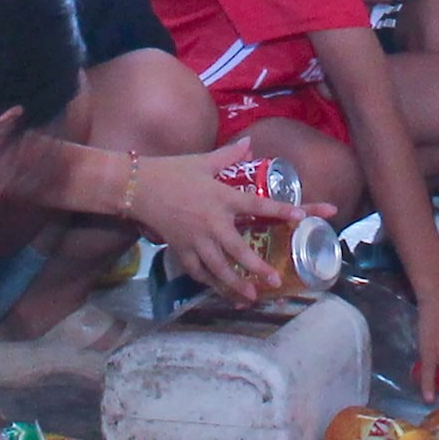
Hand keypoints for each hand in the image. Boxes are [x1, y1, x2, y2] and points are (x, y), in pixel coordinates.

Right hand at [133, 144, 334, 303]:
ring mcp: (195, 239)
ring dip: (235, 284)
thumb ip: (229, 155)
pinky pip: (197, 270)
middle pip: (238, 249)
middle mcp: (211, 222)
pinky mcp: (180, 249)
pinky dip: (209, 281)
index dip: (280, 210)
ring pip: (218, 267)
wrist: (137, 187)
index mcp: (221, 197)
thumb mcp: (202, 161)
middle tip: (274, 280)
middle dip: (257, 267)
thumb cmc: (171, 171)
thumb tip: (250, 143)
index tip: (300, 216)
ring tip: (251, 296)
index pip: (257, 205)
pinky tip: (220, 289)